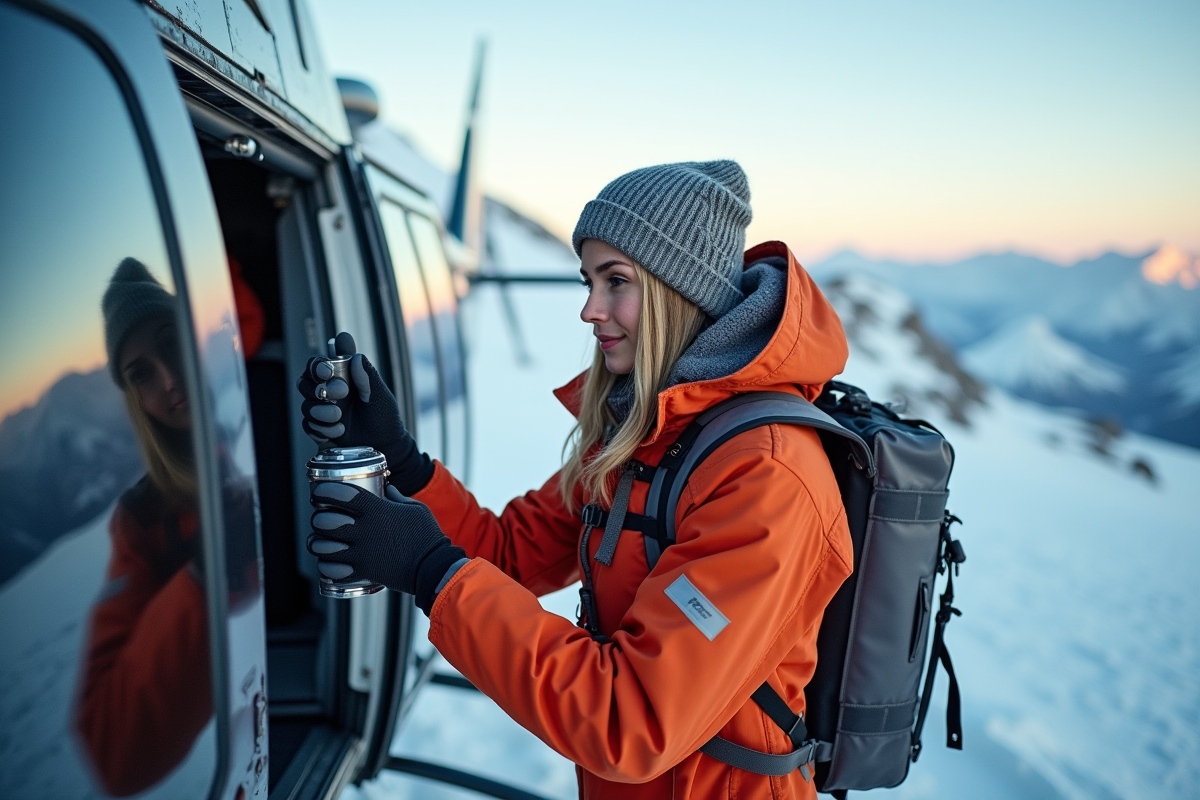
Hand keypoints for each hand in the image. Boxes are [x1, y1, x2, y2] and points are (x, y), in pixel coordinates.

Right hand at [297, 332, 432, 493]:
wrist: (385, 445)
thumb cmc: (384, 416)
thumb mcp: (380, 395)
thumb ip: (368, 376)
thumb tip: (357, 357)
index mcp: (341, 377)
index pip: (319, 364)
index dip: (317, 365)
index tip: (328, 372)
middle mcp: (328, 392)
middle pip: (304, 382)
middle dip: (318, 389)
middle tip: (341, 393)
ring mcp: (322, 410)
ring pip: (306, 405)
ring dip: (321, 411)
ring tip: (340, 416)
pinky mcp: (320, 428)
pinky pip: (308, 425)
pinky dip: (321, 429)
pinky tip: (338, 431)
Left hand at [308, 482, 465, 612]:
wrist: (433, 567)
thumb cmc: (426, 535)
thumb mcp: (415, 508)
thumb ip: (397, 497)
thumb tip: (386, 487)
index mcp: (377, 510)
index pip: (340, 494)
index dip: (324, 491)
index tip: (319, 492)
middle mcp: (365, 531)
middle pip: (326, 521)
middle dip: (318, 519)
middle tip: (320, 519)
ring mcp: (362, 553)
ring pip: (324, 547)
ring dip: (317, 544)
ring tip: (318, 541)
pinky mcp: (363, 572)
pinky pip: (333, 571)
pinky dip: (326, 567)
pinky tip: (327, 562)